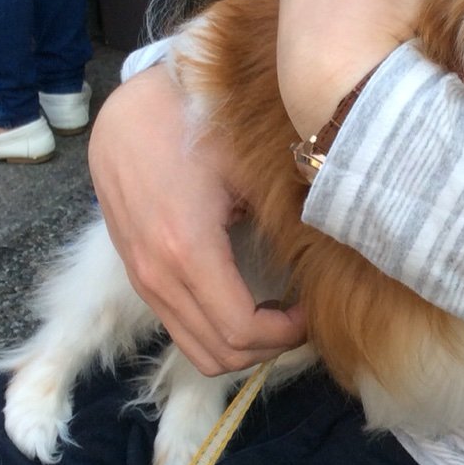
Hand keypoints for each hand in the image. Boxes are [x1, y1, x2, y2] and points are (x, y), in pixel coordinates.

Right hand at [89, 63, 307, 374]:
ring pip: (195, 348)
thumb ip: (286, 215)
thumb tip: (336, 246)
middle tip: (299, 317)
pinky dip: (214, 329)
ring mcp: (141, 280)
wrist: (128, 111)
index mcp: (187, 251)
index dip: (285, 334)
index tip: (310, 309)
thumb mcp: (247, 165)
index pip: (241, 331)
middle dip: (267, 347)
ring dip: (240, 345)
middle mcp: (157, 276)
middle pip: (219, 354)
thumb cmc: (194, 125)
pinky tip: (244, 298)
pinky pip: (178, 326)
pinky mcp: (137, 274)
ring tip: (275, 313)